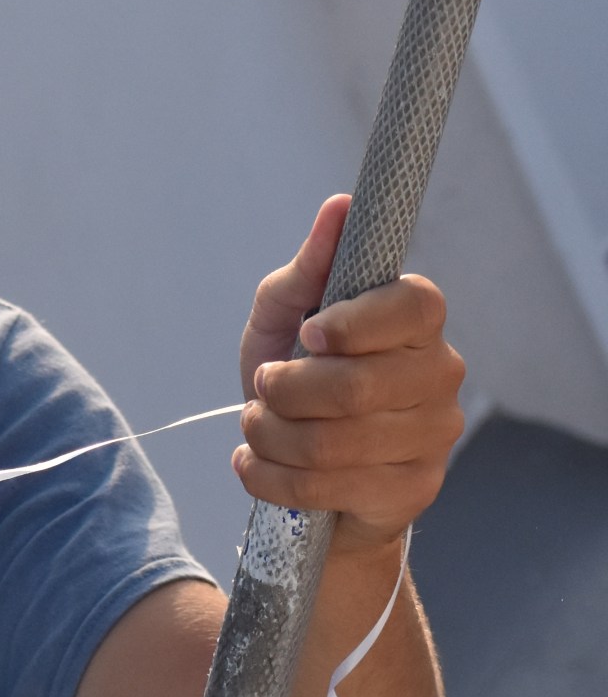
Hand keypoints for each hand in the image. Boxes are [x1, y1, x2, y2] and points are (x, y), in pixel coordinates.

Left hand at [235, 194, 465, 554]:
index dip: (353, 323)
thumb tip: (340, 206)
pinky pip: (326, 487)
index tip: (307, 334)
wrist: (298, 459)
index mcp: (416, 318)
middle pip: (358, 386)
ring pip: (333, 442)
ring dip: (268, 434)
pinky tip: (256, 463)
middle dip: (283, 390)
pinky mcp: (412, 490)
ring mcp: (434, 436)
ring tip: (257, 424)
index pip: (414, 306)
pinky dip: (268, 476)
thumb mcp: (285, 314)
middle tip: (263, 386)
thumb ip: (310, 267)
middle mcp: (440, 374)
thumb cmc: (296, 369)